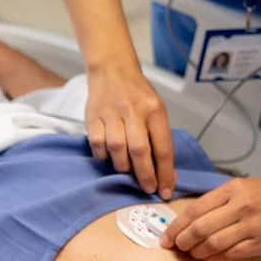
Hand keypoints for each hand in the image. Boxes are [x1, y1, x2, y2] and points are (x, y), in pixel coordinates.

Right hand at [85, 61, 176, 197]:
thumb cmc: (139, 94)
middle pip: (140, 151)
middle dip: (145, 175)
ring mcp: (111, 113)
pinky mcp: (92, 116)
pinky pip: (97, 144)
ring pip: (117, 149)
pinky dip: (104, 155)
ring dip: (123, 166)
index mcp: (154, 109)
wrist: (113, 69)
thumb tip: (168, 174)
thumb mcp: (157, 109)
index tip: (166, 191)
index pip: (163, 147)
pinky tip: (109, 156)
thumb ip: (160, 138)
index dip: (165, 173)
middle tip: (147, 189)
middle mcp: (133, 110)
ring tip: (127, 170)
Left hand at [163, 175, 260, 260]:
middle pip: (201, 228)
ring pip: (214, 243)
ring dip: (198, 252)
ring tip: (193, 254)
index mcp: (233, 189)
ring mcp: (252, 225)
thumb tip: (191, 221)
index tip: (166, 238)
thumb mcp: (245, 187)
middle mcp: (241, 205)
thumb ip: (221, 201)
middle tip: (177, 248)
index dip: (176, 227)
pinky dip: (216, 257)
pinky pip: (231, 253)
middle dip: (183, 241)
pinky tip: (210, 257)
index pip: (195, 210)